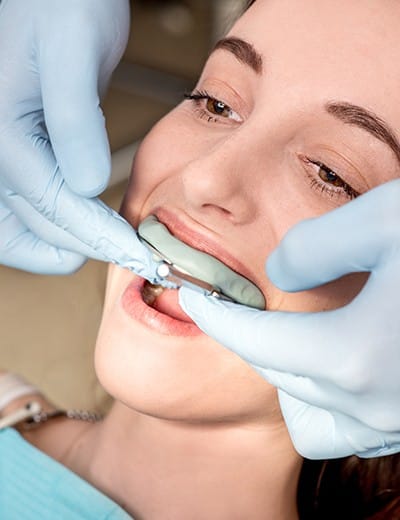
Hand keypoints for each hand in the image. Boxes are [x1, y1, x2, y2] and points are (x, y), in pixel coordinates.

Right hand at [0, 0, 154, 276]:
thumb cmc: (59, 5)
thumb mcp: (72, 51)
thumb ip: (74, 118)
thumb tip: (88, 185)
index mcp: (2, 128)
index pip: (52, 202)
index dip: (97, 234)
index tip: (136, 253)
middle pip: (34, 222)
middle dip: (84, 246)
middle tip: (131, 261)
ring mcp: (0, 153)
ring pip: (17, 226)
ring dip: (60, 247)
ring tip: (107, 253)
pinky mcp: (15, 152)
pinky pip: (22, 207)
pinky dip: (52, 228)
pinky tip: (83, 231)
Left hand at [180, 179, 399, 458]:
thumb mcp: (383, 221)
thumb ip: (315, 247)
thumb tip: (281, 274)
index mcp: (354, 354)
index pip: (255, 342)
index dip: (216, 317)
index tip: (193, 298)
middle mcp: (376, 401)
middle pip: (281, 377)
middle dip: (249, 341)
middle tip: (236, 308)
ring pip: (315, 411)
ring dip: (290, 374)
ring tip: (289, 333)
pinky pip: (357, 423)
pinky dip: (332, 394)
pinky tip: (340, 357)